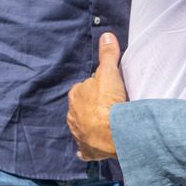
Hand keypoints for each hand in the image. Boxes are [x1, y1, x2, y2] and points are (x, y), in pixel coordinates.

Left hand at [67, 33, 128, 160]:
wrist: (112, 132)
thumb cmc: (108, 102)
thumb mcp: (109, 72)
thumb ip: (107, 54)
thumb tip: (106, 35)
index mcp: (76, 95)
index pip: (84, 88)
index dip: (95, 88)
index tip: (107, 90)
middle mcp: (72, 115)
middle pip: (82, 108)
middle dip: (92, 108)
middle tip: (109, 107)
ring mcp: (78, 134)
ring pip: (82, 127)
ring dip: (91, 127)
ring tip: (107, 125)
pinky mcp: (87, 150)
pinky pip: (84, 150)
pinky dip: (87, 149)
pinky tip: (94, 148)